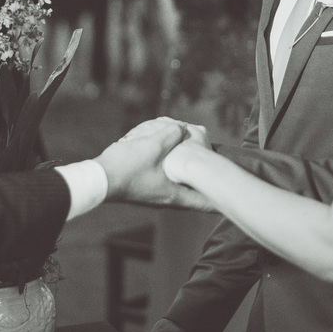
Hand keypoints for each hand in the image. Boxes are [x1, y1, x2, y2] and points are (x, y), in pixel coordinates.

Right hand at [96, 118, 212, 209]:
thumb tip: (182, 129)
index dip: (220, 199)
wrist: (99, 178)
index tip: (233, 195)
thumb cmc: (127, 166)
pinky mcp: (145, 187)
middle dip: (204, 179)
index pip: (205, 202)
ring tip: (194, 159)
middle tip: (216, 168)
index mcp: (174, 195)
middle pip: (193, 192)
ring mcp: (155, 194)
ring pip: (178, 182)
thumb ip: (172, 135)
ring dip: (185, 170)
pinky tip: (167, 153)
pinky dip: (170, 166)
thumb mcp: (154, 145)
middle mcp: (167, 198)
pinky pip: (164, 177)